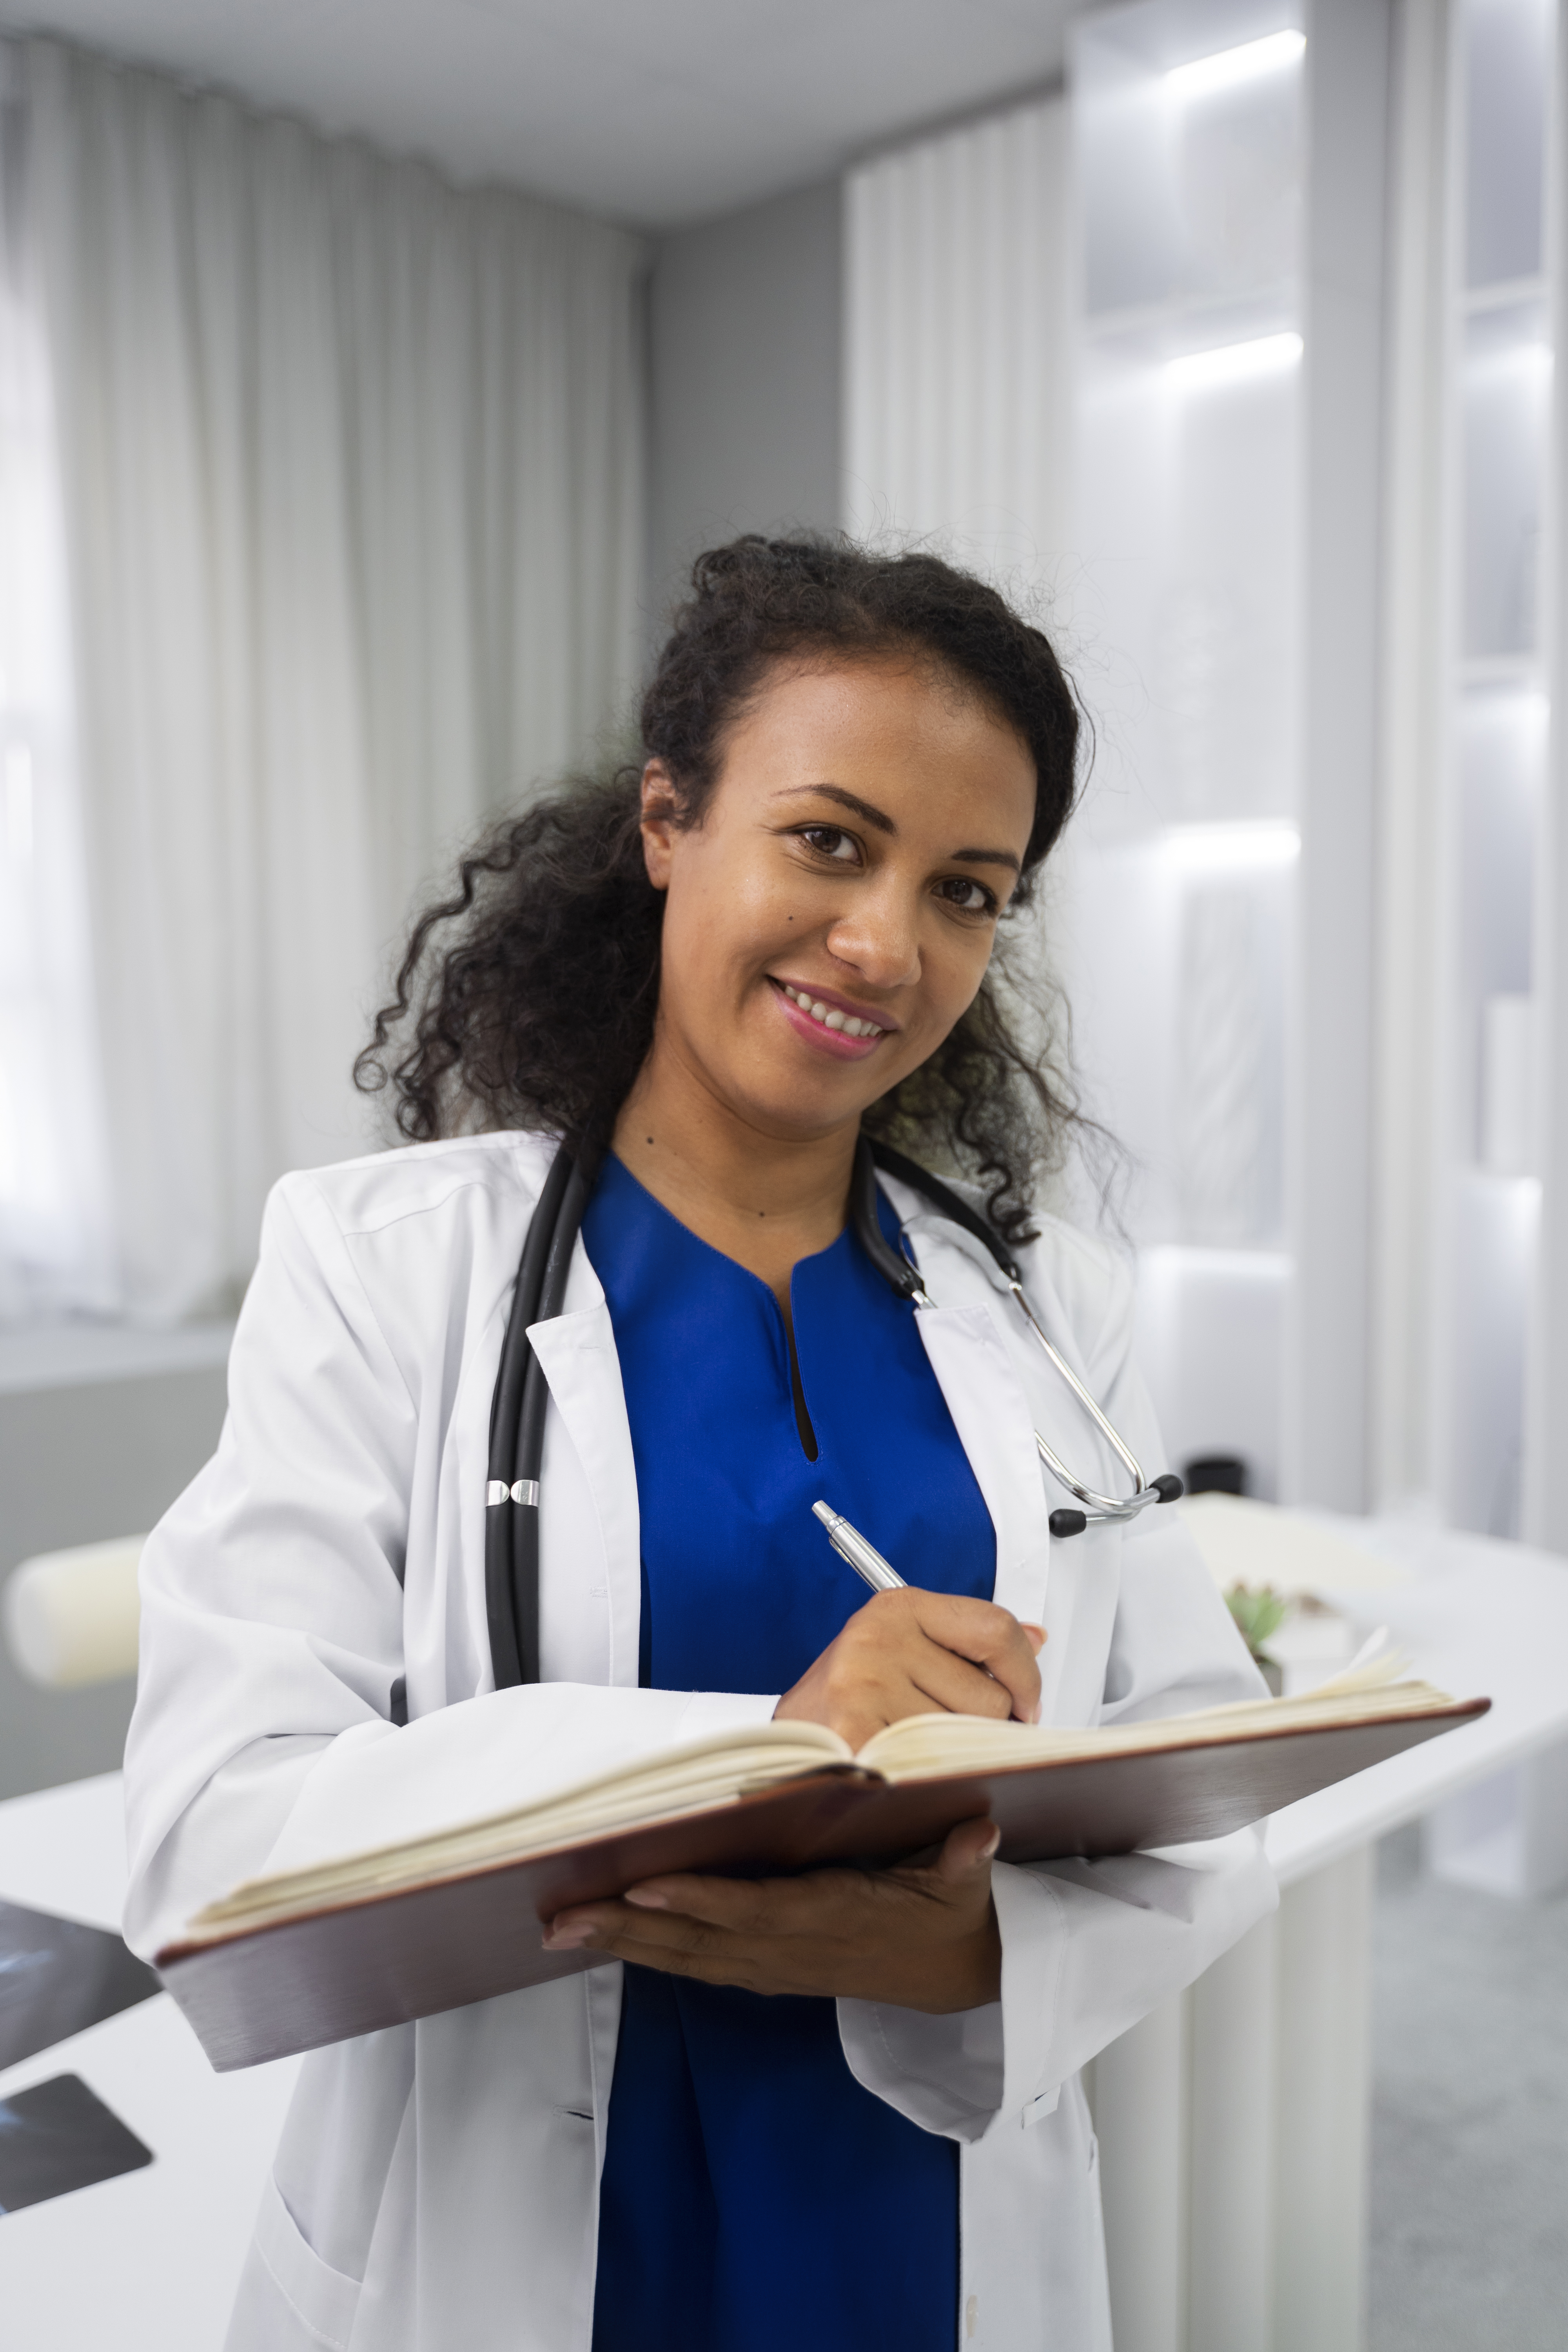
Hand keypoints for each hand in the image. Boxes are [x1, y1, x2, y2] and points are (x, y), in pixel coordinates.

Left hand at [541, 1817, 1003, 2010]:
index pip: (755, 1910)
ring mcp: (778, 1966)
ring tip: (563, 1929)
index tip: (646, 1882)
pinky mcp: (771, 1971)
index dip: (701, 1900)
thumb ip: (964, 1859)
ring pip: (690, 1957)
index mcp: (834, 1916)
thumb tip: (977, 1834)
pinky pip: (700, 1965)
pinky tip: (612, 1940)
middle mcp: (795, 1948)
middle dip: (630, 1927)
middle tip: (563, 1916)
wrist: (960, 1970)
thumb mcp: (967, 1880)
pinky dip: (653, 1952)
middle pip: (702, 1941)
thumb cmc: (951, 1908)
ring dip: (626, 1944)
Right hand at [772, 1586, 1045, 1749]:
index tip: (1025, 1702)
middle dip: (988, 1728)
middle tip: (952, 1736)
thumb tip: (1035, 1639)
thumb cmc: (850, 1702)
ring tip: (919, 1750)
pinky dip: (933, 1778)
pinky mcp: (857, 1733)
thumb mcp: (908, 1651)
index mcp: (897, 1608)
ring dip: (958, 1755)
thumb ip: (970, 1644)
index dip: (1024, 1674)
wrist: (783, 1752)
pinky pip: (935, 1765)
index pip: (996, 1629)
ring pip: (968, 1736)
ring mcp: (864, 1685)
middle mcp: (878, 1639)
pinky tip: (909, 1772)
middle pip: (990, 1695)